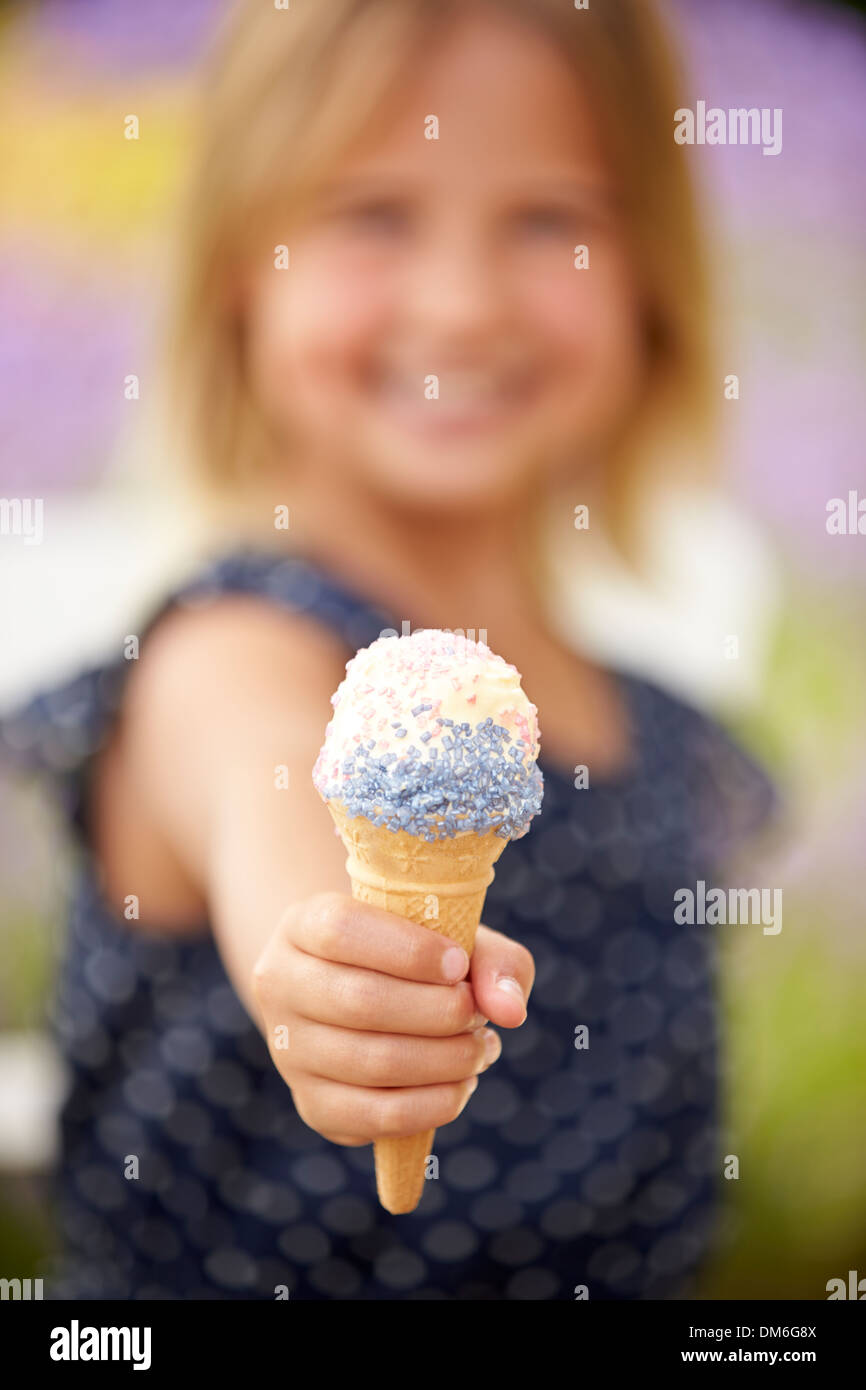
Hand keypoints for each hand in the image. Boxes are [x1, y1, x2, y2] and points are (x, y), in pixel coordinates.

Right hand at [251, 892, 534, 1145]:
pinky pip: (375, 1116)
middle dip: (439, 1012)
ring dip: (445, 1060)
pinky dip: (433, 1105)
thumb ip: (491, 960)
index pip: (342, 931)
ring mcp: (289, 1050)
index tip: (458, 964)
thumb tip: (508, 1009)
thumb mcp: (451, 937)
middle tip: (476, 1015)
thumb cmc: (414, 957)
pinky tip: (461, 1084)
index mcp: (302, 924)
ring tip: (480, 1048)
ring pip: (371, 1063)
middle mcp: (281, 984)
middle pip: (361, 1002)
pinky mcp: (312, 1105)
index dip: (409, 951)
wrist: (359, 991)